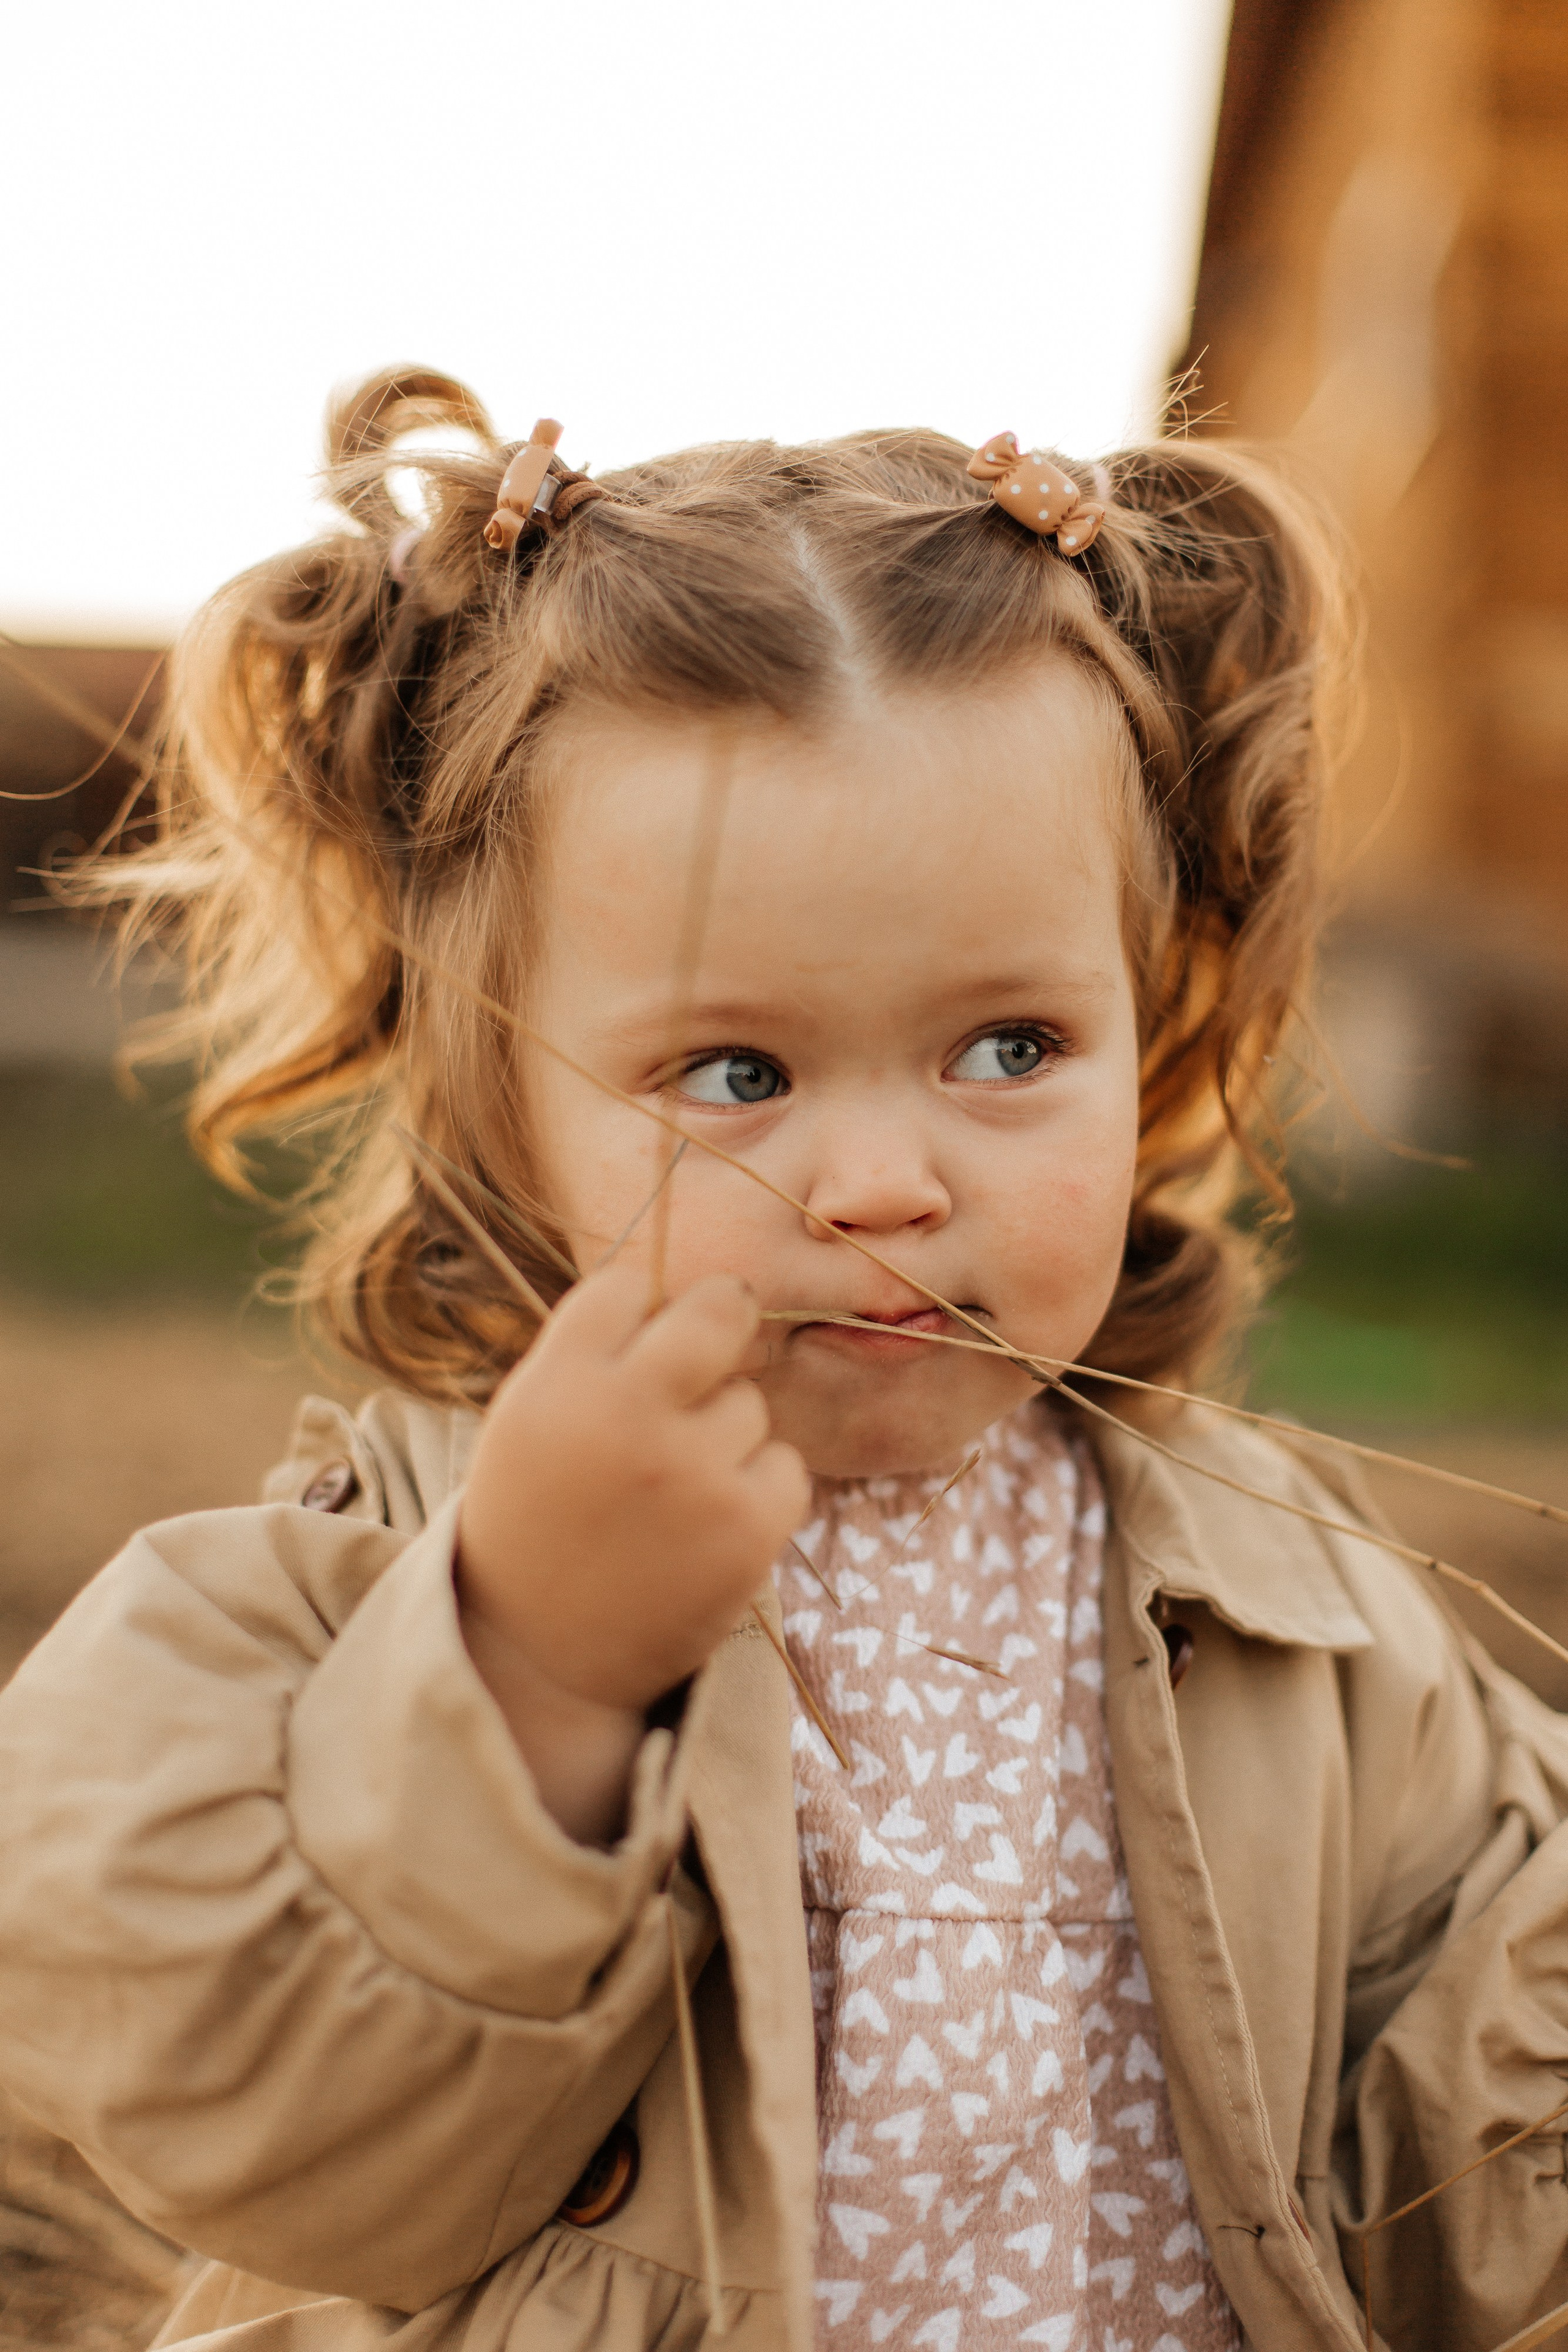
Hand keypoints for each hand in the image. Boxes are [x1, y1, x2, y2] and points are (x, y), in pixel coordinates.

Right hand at [455, 1266, 807, 1838]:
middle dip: (722, 1322)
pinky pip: (787, 1466)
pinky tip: (708, 1524)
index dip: (638, 1314)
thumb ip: (592, 1355)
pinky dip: (759, 1490)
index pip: (627, 1288)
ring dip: (725, 1434)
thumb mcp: (528, 1422)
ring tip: (672, 1491)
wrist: (536, 1661)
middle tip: (713, 1350)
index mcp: (557, 1384)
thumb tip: (683, 1296)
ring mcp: (693, 1472)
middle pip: (720, 1309)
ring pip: (750, 1402)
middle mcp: (627, 1416)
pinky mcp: (748, 1528)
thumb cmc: (535, 1525)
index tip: (637, 1344)